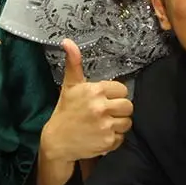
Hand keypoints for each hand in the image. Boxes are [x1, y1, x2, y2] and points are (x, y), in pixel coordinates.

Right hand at [40, 40, 133, 162]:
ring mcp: (105, 126)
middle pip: (128, 106)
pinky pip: (121, 138)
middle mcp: (101, 108)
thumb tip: (68, 42)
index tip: (104, 100)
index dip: (114, 95)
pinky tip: (101, 135)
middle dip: (119, 110)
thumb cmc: (65, 112)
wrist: (57, 142)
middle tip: (105, 113)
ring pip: (127, 122)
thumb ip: (74, 63)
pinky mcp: (108, 142)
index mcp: (94, 91)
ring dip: (118, 124)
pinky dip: (113, 138)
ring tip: (103, 124)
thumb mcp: (70, 86)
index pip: (122, 89)